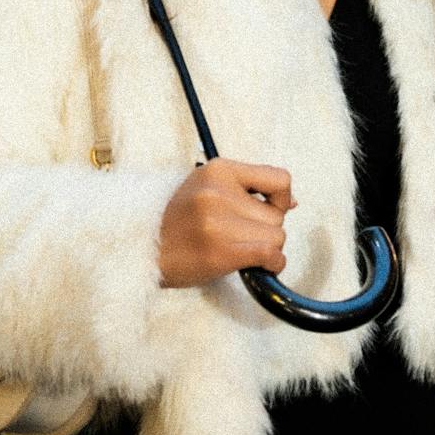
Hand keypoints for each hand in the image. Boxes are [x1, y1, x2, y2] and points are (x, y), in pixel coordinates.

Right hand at [157, 158, 294, 288]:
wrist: (142, 249)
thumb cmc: (178, 221)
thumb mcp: (206, 188)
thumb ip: (246, 188)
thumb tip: (291, 201)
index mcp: (218, 169)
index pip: (279, 179)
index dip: (281, 198)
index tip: (270, 209)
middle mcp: (218, 191)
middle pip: (277, 215)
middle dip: (266, 229)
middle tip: (240, 235)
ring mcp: (217, 221)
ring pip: (276, 237)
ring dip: (265, 248)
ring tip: (238, 249)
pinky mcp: (218, 251)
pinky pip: (269, 254)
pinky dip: (273, 263)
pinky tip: (262, 265)